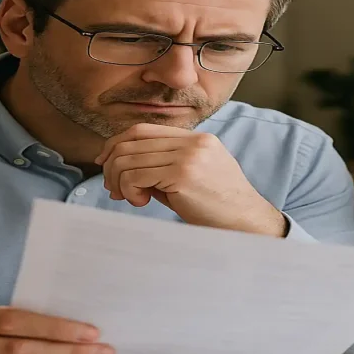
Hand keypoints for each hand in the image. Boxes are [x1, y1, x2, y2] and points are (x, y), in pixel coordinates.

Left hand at [95, 124, 286, 236]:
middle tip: (115, 190)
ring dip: (120, 182)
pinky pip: (136, 176)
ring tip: (132, 199)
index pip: (143, 130)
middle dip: (113, 167)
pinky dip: (129, 190)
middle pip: (131, 142)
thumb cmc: (218, 208)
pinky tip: (141, 202)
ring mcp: (189, 156)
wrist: (247, 223)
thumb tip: (119, 168)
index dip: (116, 144)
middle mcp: (193, 142)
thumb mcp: (191, 178)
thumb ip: (162, 167)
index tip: (106, 164)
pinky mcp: (183, 174)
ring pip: (129, 159)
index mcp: (197, 138)